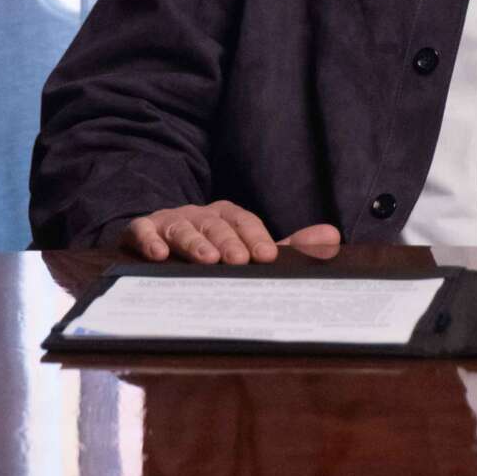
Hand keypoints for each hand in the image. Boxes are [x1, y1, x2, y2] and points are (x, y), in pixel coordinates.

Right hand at [122, 201, 341, 263]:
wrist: (160, 242)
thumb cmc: (213, 249)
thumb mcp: (250, 249)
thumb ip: (289, 245)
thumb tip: (333, 236)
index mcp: (227, 216)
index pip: (244, 221)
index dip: (256, 237)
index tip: (267, 256)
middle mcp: (200, 214)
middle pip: (216, 225)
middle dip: (228, 241)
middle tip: (238, 261)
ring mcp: (170, 220)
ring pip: (183, 227)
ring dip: (194, 242)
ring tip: (206, 260)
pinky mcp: (143, 230)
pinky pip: (143, 231)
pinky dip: (149, 240)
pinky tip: (158, 255)